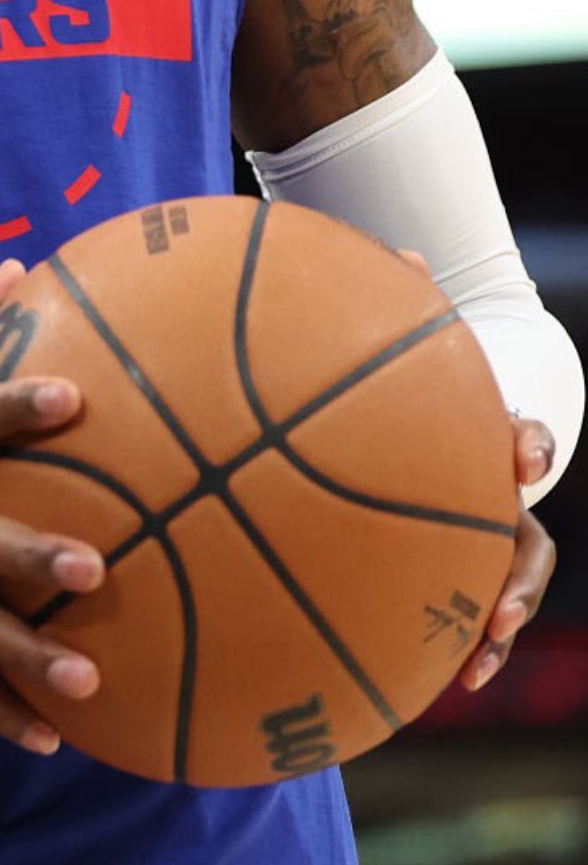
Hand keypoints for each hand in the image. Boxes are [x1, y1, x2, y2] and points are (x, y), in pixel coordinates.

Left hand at [389, 253, 559, 692]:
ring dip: (498, 626)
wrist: (413, 419)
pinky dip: (452, 642)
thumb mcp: (405, 348)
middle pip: (528, 543)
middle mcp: (495, 495)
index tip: (521, 458)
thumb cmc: (406, 381)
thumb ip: (400, 307)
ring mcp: (480, 538)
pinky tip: (432, 676)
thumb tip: (401, 254)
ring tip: (475, 661)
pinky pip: (460, 613)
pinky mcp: (451, 568)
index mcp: (485, 439)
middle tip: (504, 608)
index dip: (526, 447)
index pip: (524, 441)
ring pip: (505, 589)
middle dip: (520, 576)